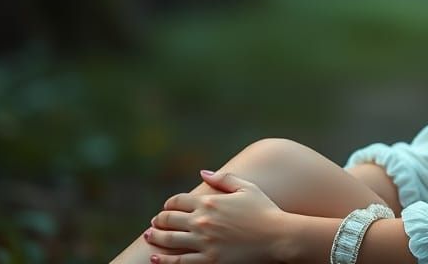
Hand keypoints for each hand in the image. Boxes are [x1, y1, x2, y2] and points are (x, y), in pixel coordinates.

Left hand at [145, 170, 288, 262]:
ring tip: (149, 237)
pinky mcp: (208, 260)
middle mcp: (203, 220)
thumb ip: (224, 178)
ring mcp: (204, 242)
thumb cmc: (265, 210)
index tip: (167, 208)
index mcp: (210, 201)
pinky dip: (163, 260)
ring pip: (169, 240)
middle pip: (169, 219)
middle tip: (154, 223)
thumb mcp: (247, 188)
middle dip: (159, 220)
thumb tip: (202, 173)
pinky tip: (154, 258)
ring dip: (155, 237)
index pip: (178, 200)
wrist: (277, 236)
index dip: (169, 204)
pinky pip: (179, 261)